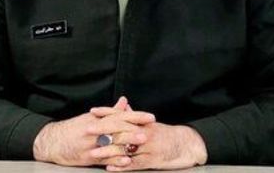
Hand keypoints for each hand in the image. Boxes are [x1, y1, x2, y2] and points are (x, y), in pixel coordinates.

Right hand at [32, 97, 153, 166]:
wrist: (52, 142)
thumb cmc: (74, 128)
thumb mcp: (91, 117)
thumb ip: (110, 111)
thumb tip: (124, 101)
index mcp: (97, 119)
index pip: (120, 115)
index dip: (136, 116)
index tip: (150, 117)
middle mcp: (94, 131)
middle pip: (116, 129)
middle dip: (133, 130)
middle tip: (148, 132)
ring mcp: (91, 145)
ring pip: (111, 144)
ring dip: (127, 145)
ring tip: (140, 145)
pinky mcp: (88, 158)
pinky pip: (104, 159)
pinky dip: (116, 160)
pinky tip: (126, 160)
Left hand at [87, 107, 207, 170]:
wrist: (186, 144)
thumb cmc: (165, 134)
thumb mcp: (150, 124)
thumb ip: (135, 116)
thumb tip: (123, 106)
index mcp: (143, 122)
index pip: (122, 115)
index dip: (107, 112)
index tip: (92, 111)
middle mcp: (144, 132)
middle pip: (121, 130)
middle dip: (103, 131)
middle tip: (87, 131)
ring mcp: (148, 146)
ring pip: (125, 148)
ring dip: (108, 151)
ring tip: (93, 153)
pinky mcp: (152, 160)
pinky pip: (134, 163)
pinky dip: (122, 166)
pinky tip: (110, 168)